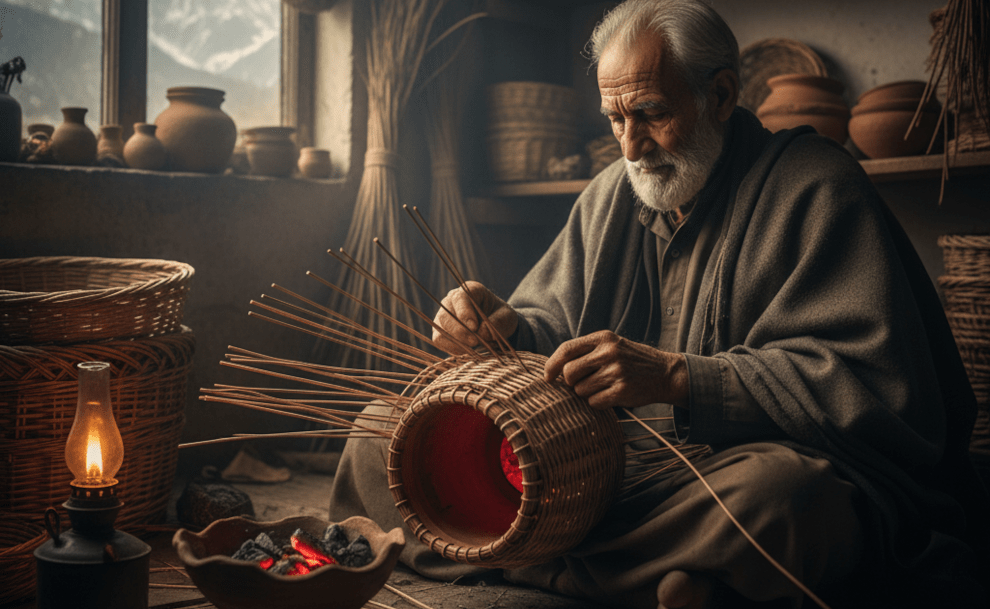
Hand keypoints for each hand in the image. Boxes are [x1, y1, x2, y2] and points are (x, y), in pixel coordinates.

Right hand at [432, 281, 517, 354]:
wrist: (495, 325)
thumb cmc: (501, 316)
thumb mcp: (507, 317)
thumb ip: (498, 322)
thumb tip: (481, 333)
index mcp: (471, 290)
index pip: (460, 298)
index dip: (465, 313)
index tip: (474, 327)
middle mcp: (452, 300)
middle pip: (446, 315)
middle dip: (460, 331)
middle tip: (475, 342)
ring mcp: (443, 315)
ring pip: (441, 329)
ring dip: (456, 341)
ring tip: (473, 347)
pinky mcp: (440, 330)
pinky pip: (439, 340)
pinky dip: (452, 348)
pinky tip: (467, 350)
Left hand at [543, 330, 687, 408]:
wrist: (665, 373)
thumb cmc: (632, 361)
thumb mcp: (612, 346)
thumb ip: (586, 352)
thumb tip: (554, 369)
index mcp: (603, 338)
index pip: (566, 349)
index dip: (552, 365)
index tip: (547, 377)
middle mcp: (608, 352)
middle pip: (569, 373)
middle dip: (571, 383)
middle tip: (584, 383)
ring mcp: (616, 371)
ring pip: (580, 390)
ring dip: (586, 394)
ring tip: (604, 387)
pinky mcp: (622, 390)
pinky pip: (594, 403)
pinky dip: (598, 403)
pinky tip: (611, 396)